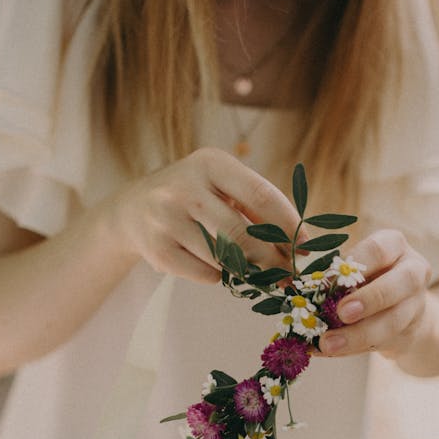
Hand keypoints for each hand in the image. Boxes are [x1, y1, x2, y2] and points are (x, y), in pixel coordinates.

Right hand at [110, 147, 300, 282]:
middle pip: (244, 233)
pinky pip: (205, 274)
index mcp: (211, 163)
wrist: (133, 209)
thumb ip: (257, 208)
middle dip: (273, 259)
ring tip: (255, 271)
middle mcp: (185, 186)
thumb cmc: (194, 197)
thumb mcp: (221, 186)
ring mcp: (166, 218)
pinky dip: (218, 276)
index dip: (290, 225)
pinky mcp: (156, 249)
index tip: (306, 248)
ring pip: (225, 258)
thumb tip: (300, 245)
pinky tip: (214, 266)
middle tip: (289, 275)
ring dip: (247, 270)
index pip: (262, 196)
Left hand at [318, 229, 431, 360]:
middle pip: (402, 282)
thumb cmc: (367, 279)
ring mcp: (416, 303)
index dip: (357, 263)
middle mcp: (413, 271)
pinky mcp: (409, 332)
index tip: (330, 280)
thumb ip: (338, 277)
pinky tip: (330, 351)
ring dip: (359, 335)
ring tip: (329, 344)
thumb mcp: (356, 268)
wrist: (401, 309)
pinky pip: (383, 342)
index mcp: (394, 246)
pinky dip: (352, 349)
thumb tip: (306, 290)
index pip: (379, 249)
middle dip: (370, 298)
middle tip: (342, 313)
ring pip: (393, 320)